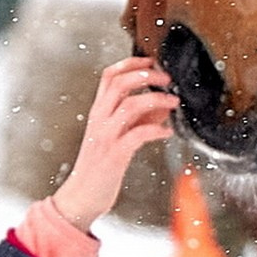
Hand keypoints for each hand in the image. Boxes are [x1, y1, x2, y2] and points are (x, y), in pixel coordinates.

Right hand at [50, 56, 176, 229]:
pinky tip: (168, 132)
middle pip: (120, 83)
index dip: (131, 63)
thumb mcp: (118, 136)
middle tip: (167, 78)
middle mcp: (99, 119)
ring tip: (174, 101)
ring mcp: (106, 135)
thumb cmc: (101, 166)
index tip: (152, 61)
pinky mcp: (115, 154)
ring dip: (157, 99)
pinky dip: (157, 130)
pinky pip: (138, 134)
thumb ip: (138, 120)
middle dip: (147, 75)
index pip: (109, 75)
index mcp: (98, 111)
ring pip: (130, 105)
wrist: (82, 196)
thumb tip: (163, 106)